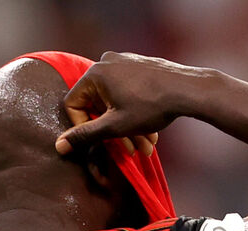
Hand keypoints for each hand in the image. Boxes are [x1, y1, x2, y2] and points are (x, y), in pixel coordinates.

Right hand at [56, 52, 199, 155]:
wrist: (189, 90)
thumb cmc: (151, 106)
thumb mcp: (115, 126)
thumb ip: (84, 136)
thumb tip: (59, 146)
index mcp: (95, 74)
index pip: (73, 104)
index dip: (83, 127)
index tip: (100, 141)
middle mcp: (107, 63)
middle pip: (99, 105)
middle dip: (114, 132)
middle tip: (129, 151)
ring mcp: (124, 62)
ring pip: (117, 102)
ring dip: (128, 128)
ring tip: (145, 147)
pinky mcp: (140, 66)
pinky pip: (129, 93)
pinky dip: (136, 114)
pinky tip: (151, 134)